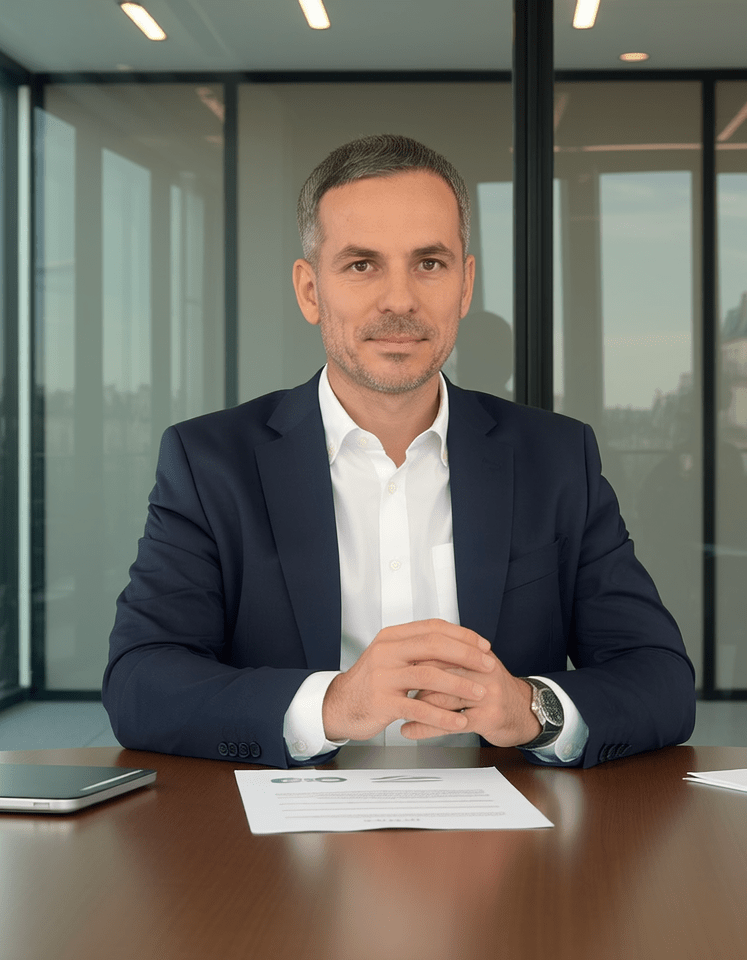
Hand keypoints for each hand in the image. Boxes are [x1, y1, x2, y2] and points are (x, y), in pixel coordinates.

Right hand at [321, 619, 495, 741]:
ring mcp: (383, 677)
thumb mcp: (391, 656)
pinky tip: (459, 721)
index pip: (433, 627)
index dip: (462, 635)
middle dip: (466, 655)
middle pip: (434, 646)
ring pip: (429, 676)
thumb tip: (457, 643)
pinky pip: (419, 708)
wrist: (339, 705)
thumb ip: (417, 648)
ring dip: (459, 684)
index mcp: (392, 637)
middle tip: (488, 665)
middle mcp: (386, 652)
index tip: (483, 645)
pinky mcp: (382, 702)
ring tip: (480, 692)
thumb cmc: (372, 682)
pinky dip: (443, 716)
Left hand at [402, 652, 541, 746]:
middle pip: (438, 673)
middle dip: (412, 683)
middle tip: (393, 690)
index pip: (439, 651)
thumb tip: (413, 653)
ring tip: (397, 712)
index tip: (395, 668)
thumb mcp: (475, 666)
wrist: (525, 712)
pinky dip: (426, 728)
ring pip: (442, 699)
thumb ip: (450, 657)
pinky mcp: (487, 718)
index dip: (415, 660)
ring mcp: (486, 694)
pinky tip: (410, 730)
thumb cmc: (493, 689)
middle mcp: (482, 671)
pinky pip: (450, 723)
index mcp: (476, 655)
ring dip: (415, 708)